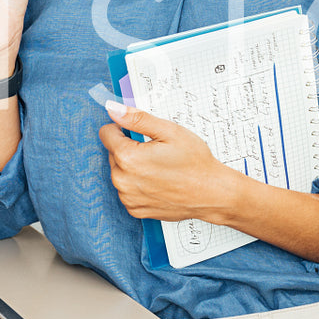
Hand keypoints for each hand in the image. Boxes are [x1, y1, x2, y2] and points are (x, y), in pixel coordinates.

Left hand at [98, 102, 235, 222]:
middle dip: (129, 148)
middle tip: (156, 152)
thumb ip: (137, 118)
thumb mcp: (169, 131)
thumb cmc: (194, 162)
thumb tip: (112, 108)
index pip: (106, 134)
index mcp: (128, 157)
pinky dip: (138, 185)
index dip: (122, 128)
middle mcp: (122, 180)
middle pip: (113, 154)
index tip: (139, 134)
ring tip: (159, 168)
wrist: (212, 193)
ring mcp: (128, 198)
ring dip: (132, 168)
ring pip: (119, 172)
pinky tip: (157, 183)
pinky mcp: (135, 210)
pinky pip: (127, 191)